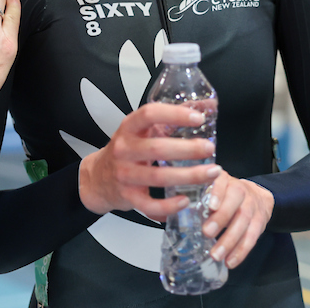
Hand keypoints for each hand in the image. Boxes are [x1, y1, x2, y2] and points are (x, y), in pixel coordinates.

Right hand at [79, 103, 220, 219]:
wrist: (98, 178)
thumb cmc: (128, 149)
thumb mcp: (143, 129)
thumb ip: (173, 118)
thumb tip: (207, 105)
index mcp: (129, 128)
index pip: (149, 114)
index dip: (174, 114)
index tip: (197, 118)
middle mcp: (124, 149)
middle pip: (157, 148)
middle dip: (187, 149)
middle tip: (209, 148)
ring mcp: (124, 174)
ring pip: (157, 177)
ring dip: (187, 176)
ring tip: (211, 173)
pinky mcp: (127, 197)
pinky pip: (149, 204)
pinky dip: (168, 205)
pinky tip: (186, 200)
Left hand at [201, 173, 273, 267]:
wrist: (258, 196)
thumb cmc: (227, 195)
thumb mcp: (215, 190)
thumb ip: (200, 198)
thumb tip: (179, 215)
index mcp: (225, 180)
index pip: (222, 181)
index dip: (218, 192)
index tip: (211, 206)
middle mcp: (241, 189)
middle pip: (234, 201)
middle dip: (221, 218)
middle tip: (206, 233)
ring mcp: (252, 205)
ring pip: (244, 221)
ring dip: (230, 240)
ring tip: (216, 255)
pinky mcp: (260, 221)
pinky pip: (252, 237)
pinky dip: (241, 251)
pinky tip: (230, 261)